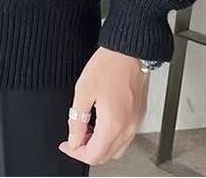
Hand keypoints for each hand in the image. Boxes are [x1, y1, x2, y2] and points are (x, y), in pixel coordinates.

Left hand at [59, 47, 148, 165]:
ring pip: (117, 149)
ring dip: (100, 145)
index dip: (75, 152)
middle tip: (74, 136)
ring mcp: (136, 123)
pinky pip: (125, 137)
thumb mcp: (83, 90)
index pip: (93, 155)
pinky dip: (111, 137)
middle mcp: (128, 128)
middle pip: (106, 156)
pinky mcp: (139, 115)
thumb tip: (73, 139)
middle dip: (87, 150)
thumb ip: (77, 119)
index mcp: (113, 125)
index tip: (66, 144)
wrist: (130, 50)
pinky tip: (101, 122)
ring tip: (86, 129)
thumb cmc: (109, 65)